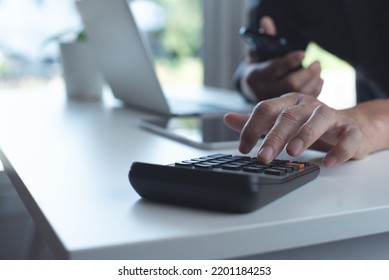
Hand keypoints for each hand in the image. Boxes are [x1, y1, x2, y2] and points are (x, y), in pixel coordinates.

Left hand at [224, 93, 372, 167]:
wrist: (351, 126)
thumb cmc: (310, 125)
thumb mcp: (280, 121)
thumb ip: (256, 121)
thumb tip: (227, 118)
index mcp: (289, 103)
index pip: (266, 109)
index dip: (252, 128)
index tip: (243, 149)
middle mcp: (308, 106)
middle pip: (289, 116)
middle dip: (273, 137)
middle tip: (262, 157)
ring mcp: (331, 116)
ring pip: (318, 120)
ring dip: (304, 136)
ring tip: (292, 152)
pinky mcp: (350, 130)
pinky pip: (347, 138)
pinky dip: (338, 150)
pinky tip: (328, 162)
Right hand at [241, 16, 322, 100]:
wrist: (251, 89)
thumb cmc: (257, 66)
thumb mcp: (256, 52)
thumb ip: (264, 38)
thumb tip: (267, 22)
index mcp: (255, 75)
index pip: (274, 69)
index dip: (290, 61)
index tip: (303, 53)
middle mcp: (263, 91)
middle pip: (290, 84)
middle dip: (307, 73)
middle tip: (317, 63)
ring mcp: (273, 103)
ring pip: (299, 94)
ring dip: (313, 81)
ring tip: (319, 70)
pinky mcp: (283, 110)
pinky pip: (302, 102)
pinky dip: (314, 91)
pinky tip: (319, 81)